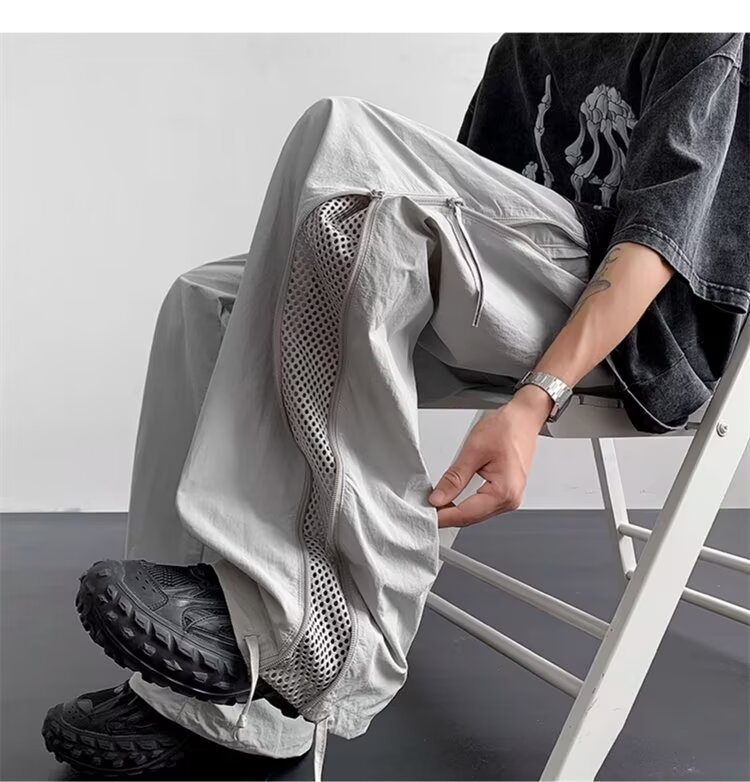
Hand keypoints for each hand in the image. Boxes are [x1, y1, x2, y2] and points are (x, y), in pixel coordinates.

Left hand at [428, 386, 551, 527]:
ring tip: (436, 503)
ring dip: (456, 510)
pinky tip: (453, 498)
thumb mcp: (473, 451)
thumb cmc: (507, 428)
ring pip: (476, 513)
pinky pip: (482, 505)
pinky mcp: (506, 492)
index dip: (443, 516)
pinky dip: (466, 504)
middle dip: (448, 514)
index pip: (466, 514)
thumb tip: (439, 498)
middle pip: (471, 517)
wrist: (524, 418)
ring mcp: (510, 497)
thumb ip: (454, 478)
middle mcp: (510, 500)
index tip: (425, 514)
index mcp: (504, 492)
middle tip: (425, 508)